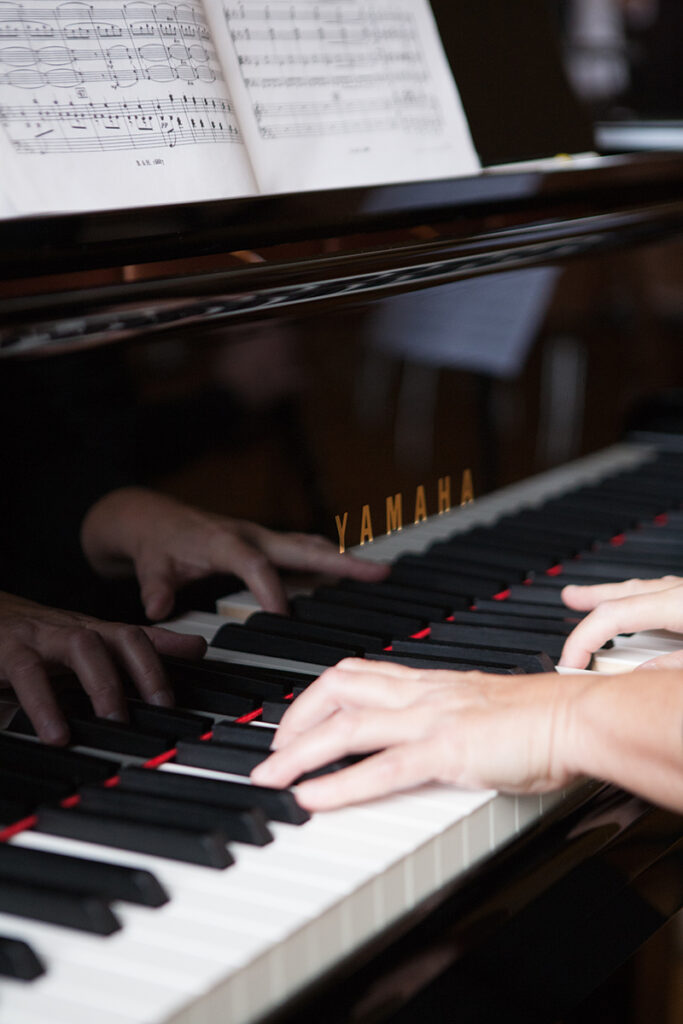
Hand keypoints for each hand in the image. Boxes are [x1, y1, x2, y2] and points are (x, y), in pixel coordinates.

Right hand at [0, 591, 204, 744]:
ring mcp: (43, 636)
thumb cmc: (40, 638)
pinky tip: (55, 733)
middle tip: (161, 708)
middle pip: (120, 637)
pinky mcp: (8, 650)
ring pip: (82, 646)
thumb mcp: (91, 642)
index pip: (139, 637)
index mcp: (95, 630)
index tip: (180, 696)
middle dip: (146, 670)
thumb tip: (198, 646)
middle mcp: (74, 628)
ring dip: (102, 683)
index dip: (165, 661)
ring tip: (114, 720)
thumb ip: (142, 646)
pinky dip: (43, 704)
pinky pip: (29, 672)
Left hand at [81, 488, 388, 619]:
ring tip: (377, 572)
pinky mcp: (265, 544)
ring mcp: (262, 538)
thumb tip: (158, 608)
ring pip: (309, 546)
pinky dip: (327, 559)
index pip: (255, 565)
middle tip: (378, 572)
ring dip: (342, 559)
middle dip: (341, 561)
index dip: (270, 589)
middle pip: (303, 547)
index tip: (282, 616)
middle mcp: (251, 536)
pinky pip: (303, 550)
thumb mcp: (149, 565)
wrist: (153, 517)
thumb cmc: (156, 543)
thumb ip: (156, 587)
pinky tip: (347, 572)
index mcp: (224, 542)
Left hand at [250, 658, 584, 809]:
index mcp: (428, 682)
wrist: (576, 717)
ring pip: (348, 726)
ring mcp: (431, 719)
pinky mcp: (447, 751)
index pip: (356, 674)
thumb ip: (443, 717)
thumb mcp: (475, 709)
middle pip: (338, 688)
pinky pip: (382, 769)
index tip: (296, 722)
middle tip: (273, 751)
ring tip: (271, 777)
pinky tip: (311, 798)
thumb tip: (421, 737)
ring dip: (299, 752)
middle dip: (295, 718)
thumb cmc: (537, 718)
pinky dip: (340, 785)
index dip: (316, 696)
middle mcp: (421, 693)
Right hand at [560, 576, 682, 669]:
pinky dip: (640, 601)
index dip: (583, 639)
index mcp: (677, 603)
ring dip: (614, 598)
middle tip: (569, 599)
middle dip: (590, 597)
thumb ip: (671, 665)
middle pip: (622, 593)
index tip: (569, 663)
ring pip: (641, 590)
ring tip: (596, 599)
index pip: (613, 616)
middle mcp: (679, 592)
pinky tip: (645, 610)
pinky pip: (660, 594)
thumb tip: (639, 673)